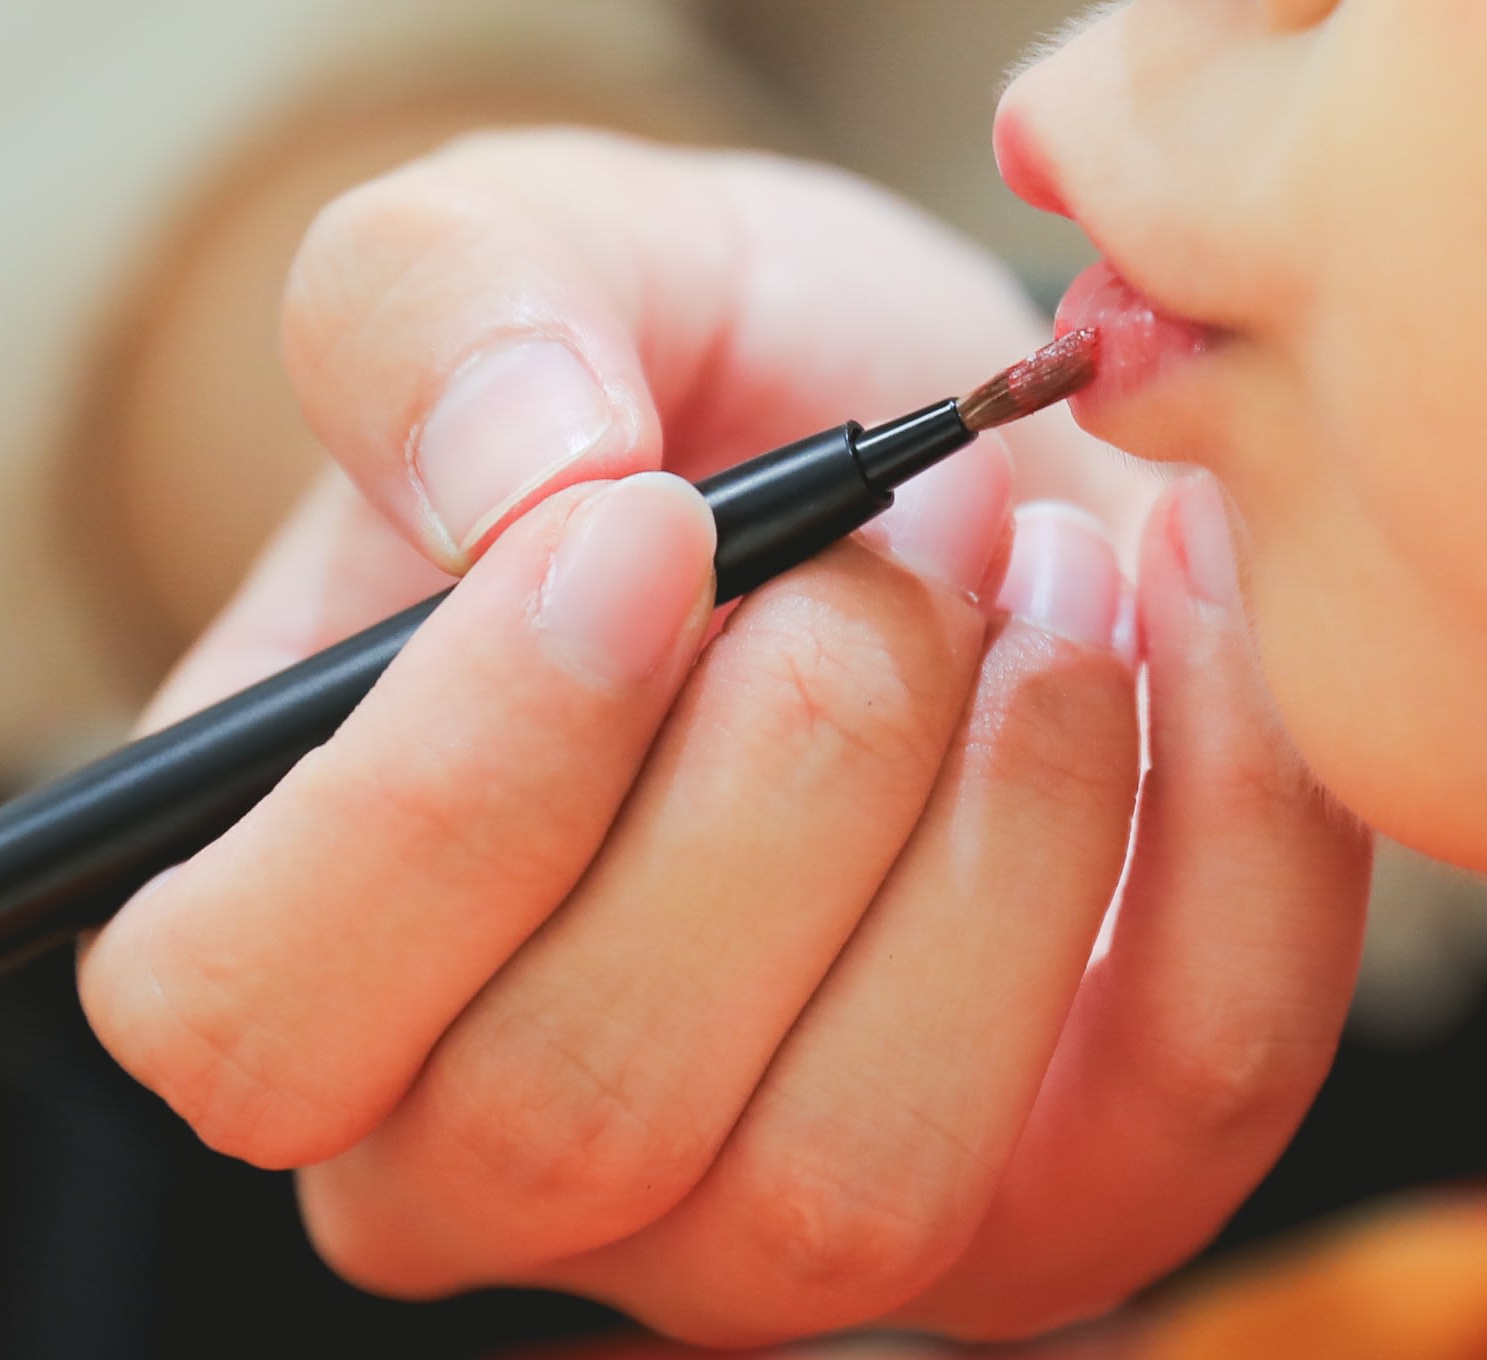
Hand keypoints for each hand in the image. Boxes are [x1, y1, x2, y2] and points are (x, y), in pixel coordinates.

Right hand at [76, 130, 1370, 1344]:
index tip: (638, 533)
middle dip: (786, 763)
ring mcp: (773, 1238)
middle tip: (896, 529)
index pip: (258, 1022)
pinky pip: (1175, 1098)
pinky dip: (1228, 821)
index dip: (443, 796)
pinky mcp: (1066, 1216)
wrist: (956, 433)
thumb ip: (443, 304)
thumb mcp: (528, 247)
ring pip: (859, 1170)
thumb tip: (528, 473)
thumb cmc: (685, 373)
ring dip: (998, 807)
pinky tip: (1188, 593)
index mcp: (290, 952)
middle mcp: (493, 1166)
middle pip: (581, 1105)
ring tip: (1040, 569)